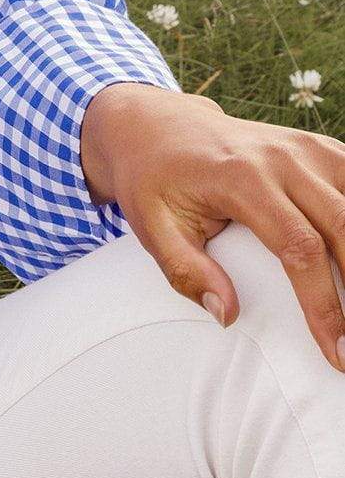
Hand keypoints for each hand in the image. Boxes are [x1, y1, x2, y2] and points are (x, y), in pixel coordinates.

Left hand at [80, 80, 344, 370]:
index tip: (336, 352)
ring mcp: (305, 148)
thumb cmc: (153, 180)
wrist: (157, 125)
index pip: (299, 248)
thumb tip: (228, 316)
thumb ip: (186, 272)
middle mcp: (282, 158)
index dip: (323, 304)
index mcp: (242, 178)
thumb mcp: (151, 227)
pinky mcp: (317, 148)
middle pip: (343, 225)